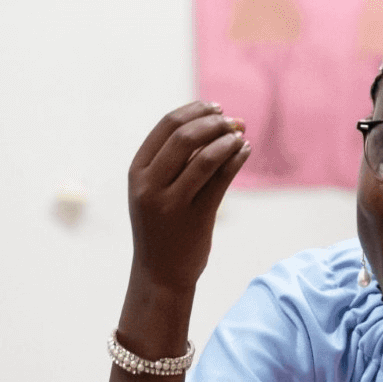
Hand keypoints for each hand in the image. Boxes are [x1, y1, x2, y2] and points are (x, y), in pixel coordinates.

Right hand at [127, 101, 250, 290]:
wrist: (160, 273)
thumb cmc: (160, 228)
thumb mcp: (153, 191)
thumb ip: (170, 162)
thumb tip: (207, 125)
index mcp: (137, 172)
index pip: (165, 126)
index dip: (194, 111)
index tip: (215, 108)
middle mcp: (149, 185)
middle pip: (185, 137)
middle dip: (214, 122)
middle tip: (234, 121)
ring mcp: (171, 202)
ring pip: (204, 158)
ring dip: (228, 140)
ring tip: (241, 134)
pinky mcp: (196, 218)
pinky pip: (220, 181)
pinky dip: (236, 160)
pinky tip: (245, 151)